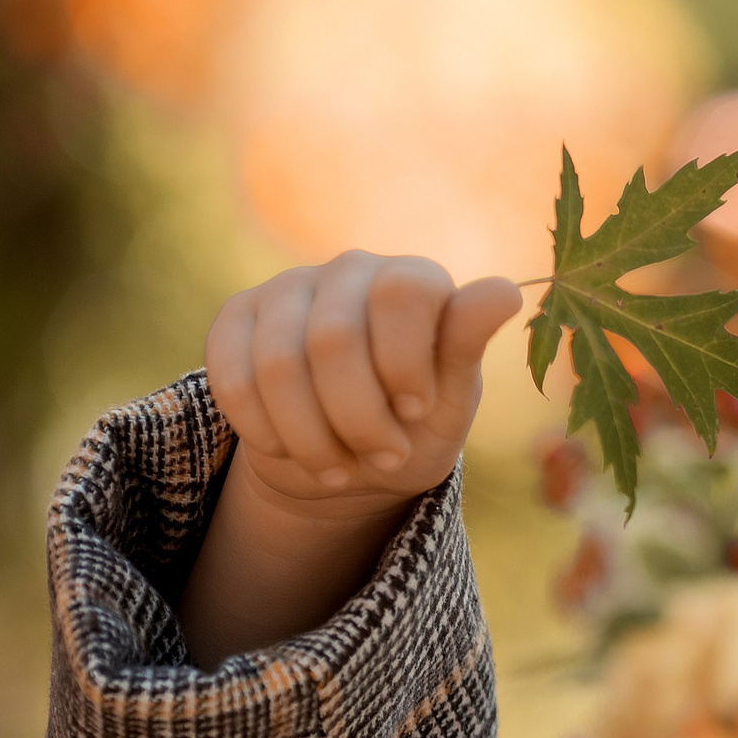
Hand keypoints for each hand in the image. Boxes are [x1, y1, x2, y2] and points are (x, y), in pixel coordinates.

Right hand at [205, 251, 521, 509]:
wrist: (349, 458)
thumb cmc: (415, 424)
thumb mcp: (453, 399)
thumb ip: (467, 347)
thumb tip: (505, 291)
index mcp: (415, 278)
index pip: (402, 294)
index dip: (404, 363)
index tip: (417, 410)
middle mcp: (350, 270)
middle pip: (333, 339)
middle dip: (359, 418)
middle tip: (385, 456)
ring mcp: (288, 288)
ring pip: (278, 365)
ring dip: (311, 436)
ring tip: (340, 467)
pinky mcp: (236, 317)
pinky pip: (233, 378)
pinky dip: (265, 432)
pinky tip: (290, 451)